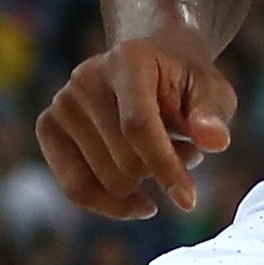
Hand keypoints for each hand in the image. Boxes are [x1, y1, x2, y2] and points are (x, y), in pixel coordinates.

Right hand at [35, 37, 236, 218]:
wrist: (151, 62)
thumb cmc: (184, 82)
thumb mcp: (212, 90)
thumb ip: (213, 114)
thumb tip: (215, 141)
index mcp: (127, 60)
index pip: (138, 126)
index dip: (165, 167)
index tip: (189, 201)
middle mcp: (86, 78)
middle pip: (125, 162)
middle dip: (163, 170)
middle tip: (186, 151)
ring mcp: (62, 104)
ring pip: (107, 181)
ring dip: (144, 182)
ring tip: (162, 153)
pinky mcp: (48, 128)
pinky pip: (76, 190)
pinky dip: (112, 204)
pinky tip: (139, 201)